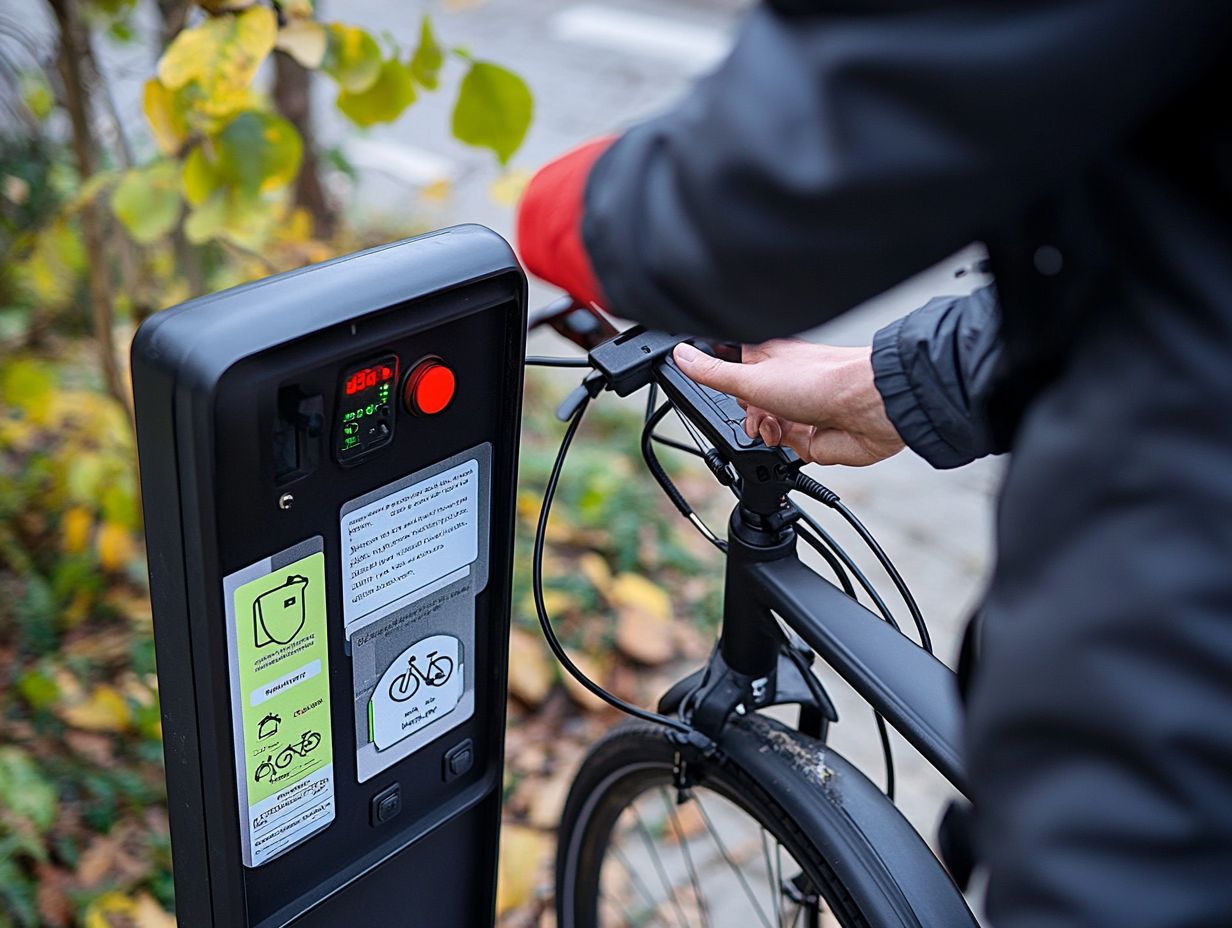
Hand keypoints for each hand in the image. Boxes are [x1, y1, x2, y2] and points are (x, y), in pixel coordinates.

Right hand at [672, 340, 904, 466]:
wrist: (867, 411)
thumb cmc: (822, 380)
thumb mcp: (752, 377)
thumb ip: (713, 373)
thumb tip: (681, 355)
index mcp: (770, 359)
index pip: (733, 364)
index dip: (720, 376)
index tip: (706, 384)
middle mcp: (784, 383)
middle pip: (746, 402)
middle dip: (742, 412)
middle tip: (747, 411)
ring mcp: (798, 412)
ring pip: (764, 429)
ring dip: (760, 432)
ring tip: (769, 428)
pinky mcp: (810, 440)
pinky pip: (784, 451)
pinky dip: (779, 450)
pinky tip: (784, 441)